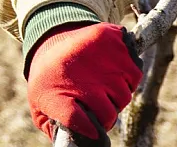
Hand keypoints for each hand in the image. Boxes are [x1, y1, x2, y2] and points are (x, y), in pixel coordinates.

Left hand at [27, 23, 141, 142]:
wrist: (51, 39)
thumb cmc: (50, 79)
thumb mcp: (42, 103)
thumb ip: (55, 125)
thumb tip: (79, 141)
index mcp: (54, 93)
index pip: (74, 118)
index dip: (88, 128)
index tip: (94, 132)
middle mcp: (77, 73)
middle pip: (109, 112)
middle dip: (105, 113)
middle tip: (94, 101)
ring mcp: (97, 57)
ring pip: (123, 94)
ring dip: (116, 94)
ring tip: (100, 84)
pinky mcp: (112, 40)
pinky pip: (134, 73)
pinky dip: (128, 76)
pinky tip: (111, 70)